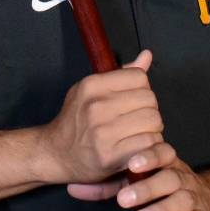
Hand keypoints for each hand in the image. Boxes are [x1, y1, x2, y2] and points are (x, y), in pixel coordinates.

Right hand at [39, 50, 162, 183]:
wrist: (56, 153)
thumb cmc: (77, 121)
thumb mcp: (92, 90)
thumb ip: (122, 74)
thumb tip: (147, 55)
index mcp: (92, 85)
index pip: (139, 77)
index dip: (142, 90)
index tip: (134, 102)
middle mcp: (96, 106)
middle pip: (149, 99)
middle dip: (149, 110)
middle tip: (137, 121)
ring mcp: (102, 131)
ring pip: (153, 121)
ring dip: (152, 129)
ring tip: (138, 134)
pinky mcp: (109, 155)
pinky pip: (148, 143)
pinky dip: (149, 146)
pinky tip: (138, 147)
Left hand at [116, 143, 209, 210]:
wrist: (209, 201)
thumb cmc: (169, 189)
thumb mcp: (148, 178)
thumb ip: (119, 181)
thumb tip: (79, 186)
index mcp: (170, 165)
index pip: (163, 154)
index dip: (149, 157)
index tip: (132, 164)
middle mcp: (184, 178)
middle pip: (169, 178)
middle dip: (146, 189)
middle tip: (123, 199)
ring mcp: (196, 197)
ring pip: (182, 200)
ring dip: (161, 209)